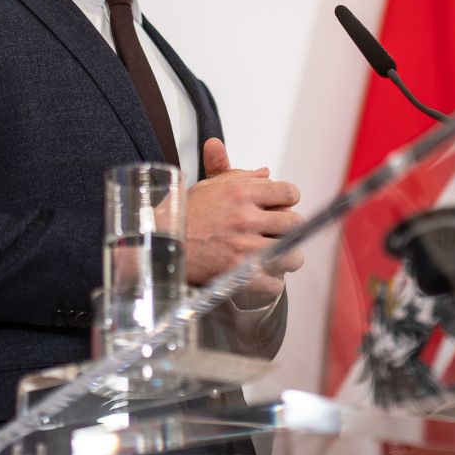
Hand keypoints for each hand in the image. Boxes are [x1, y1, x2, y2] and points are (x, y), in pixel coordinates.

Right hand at [186, 138, 303, 301]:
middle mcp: (246, 219)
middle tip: (278, 232)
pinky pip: (275, 282)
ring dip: (287, 256)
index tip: (283, 206)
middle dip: (289, 228)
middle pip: (294, 223)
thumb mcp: (209, 186)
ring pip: (291, 254)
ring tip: (276, 255)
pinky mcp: (240, 274)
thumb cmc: (184, 215)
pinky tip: (263, 275)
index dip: (288, 199)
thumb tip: (266, 172)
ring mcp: (245, 248)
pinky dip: (273, 282)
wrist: (160, 243)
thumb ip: (239, 175)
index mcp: (241, 194)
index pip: (289, 193)